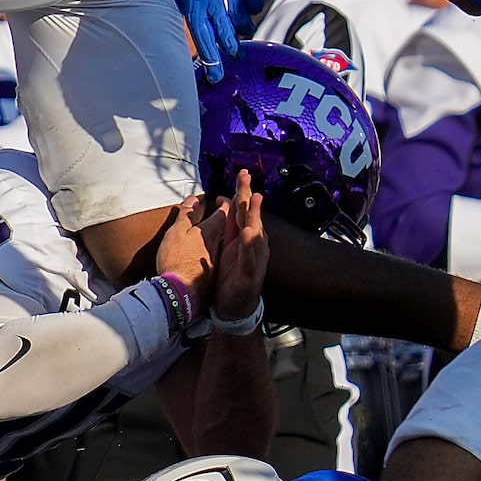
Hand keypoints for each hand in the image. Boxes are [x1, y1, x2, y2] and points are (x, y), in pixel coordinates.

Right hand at [155, 194, 216, 307]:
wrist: (180, 294)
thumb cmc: (177, 260)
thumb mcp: (177, 232)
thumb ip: (187, 215)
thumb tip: (194, 199)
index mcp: (213, 231)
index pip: (225, 211)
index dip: (224, 203)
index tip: (221, 199)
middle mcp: (220, 246)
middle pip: (226, 228)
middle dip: (224, 218)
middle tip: (221, 212)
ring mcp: (217, 261)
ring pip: (221, 243)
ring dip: (218, 235)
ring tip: (211, 231)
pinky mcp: (212, 275)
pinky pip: (215, 257)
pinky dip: (212, 250)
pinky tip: (205, 253)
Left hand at [169, 0, 262, 81]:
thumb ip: (191, 8)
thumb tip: (200, 24)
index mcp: (196, 8)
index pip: (205, 43)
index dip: (212, 63)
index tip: (217, 77)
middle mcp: (216, 6)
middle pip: (227, 38)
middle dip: (232, 50)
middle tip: (237, 57)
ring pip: (244, 23)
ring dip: (242, 28)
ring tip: (241, 28)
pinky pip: (253, 4)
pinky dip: (250, 6)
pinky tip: (245, 3)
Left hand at [211, 170, 267, 323]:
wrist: (235, 308)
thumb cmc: (232, 276)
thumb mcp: (228, 246)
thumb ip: (228, 225)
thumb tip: (225, 202)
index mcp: (244, 237)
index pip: (244, 211)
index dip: (243, 192)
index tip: (242, 173)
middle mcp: (252, 245)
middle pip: (251, 216)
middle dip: (249, 196)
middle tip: (247, 177)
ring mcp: (253, 260)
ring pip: (254, 234)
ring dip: (254, 216)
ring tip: (253, 199)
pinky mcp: (249, 275)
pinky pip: (248, 258)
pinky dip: (248, 245)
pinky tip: (247, 233)